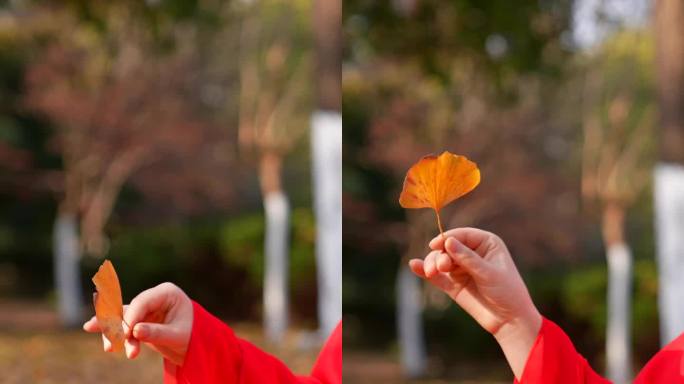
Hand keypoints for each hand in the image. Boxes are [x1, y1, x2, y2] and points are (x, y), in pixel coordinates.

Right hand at [83, 282, 193, 365]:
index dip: (132, 316)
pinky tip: (90, 326)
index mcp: (167, 292)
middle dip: (123, 329)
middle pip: (131, 309)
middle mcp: (153, 297)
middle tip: (116, 346)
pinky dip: (109, 328)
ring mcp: (144, 307)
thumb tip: (135, 332)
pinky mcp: (138, 318)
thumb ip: (157, 332)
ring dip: (115, 332)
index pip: (144, 301)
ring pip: (123, 317)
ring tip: (109, 348)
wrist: (194, 340)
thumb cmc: (190, 334)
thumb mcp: (177, 335)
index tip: (127, 333)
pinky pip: (121, 322)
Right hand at [408, 227, 541, 379]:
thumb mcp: (489, 273)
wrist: (509, 321)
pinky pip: (436, 275)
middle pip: (447, 248)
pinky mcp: (453, 284)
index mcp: (486, 243)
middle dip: (440, 255)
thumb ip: (468, 258)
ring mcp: (461, 268)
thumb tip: (448, 242)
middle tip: (441, 267)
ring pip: (439, 260)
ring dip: (433, 264)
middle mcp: (471, 253)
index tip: (436, 245)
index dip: (448, 238)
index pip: (462, 235)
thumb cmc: (507, 292)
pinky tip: (415, 266)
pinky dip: (425, 270)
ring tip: (433, 273)